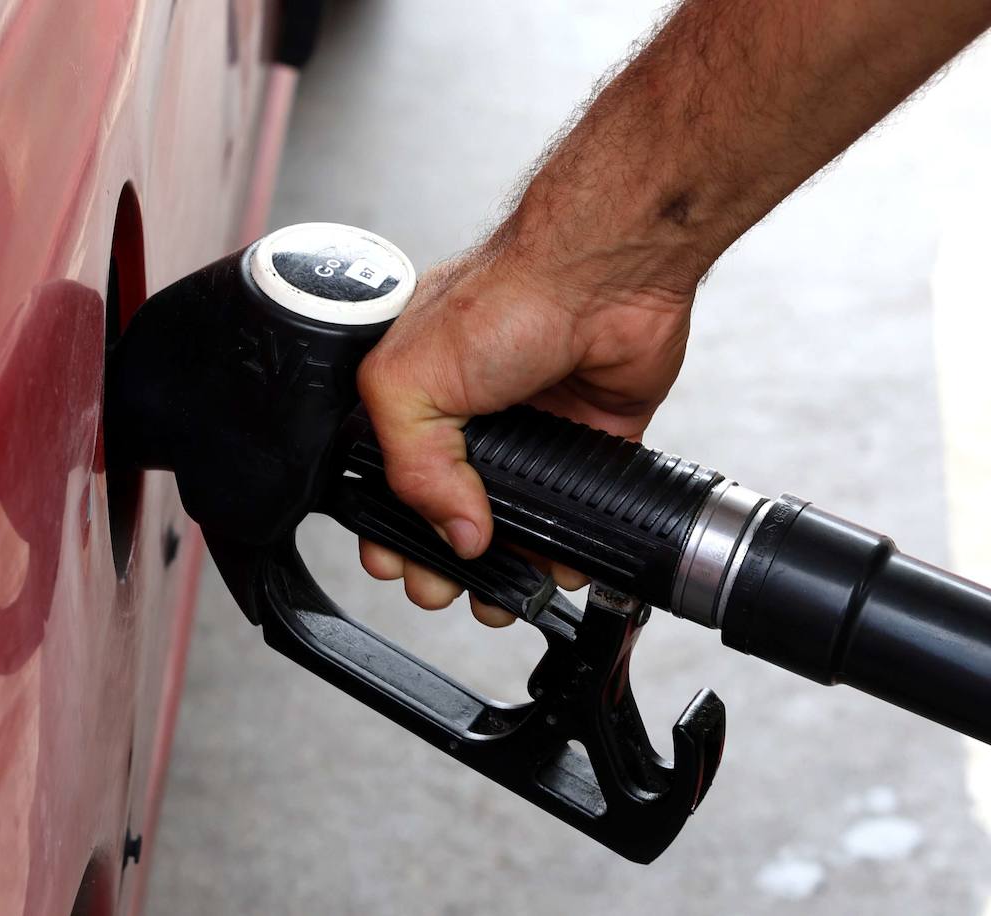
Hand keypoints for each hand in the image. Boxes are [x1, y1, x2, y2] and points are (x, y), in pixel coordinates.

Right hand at [356, 229, 695, 625]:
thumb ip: (413, 467)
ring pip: (510, 526)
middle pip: (446, 516)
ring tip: (504, 598)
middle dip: (443, 564)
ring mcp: (527, 435)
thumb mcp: (411, 380)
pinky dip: (567, 548)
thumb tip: (456, 535)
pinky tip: (560, 569)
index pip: (384, 483)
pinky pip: (572, 514)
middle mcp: (468, 419)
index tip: (396, 563)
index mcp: (412, 397)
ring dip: (506, 570)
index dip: (386, 530)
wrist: (605, 275)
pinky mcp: (584, 444)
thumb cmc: (508, 294)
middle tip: (447, 588)